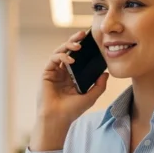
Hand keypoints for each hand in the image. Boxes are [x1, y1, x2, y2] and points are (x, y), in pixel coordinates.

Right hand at [31, 31, 109, 150]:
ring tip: (78, 45)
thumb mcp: (91, 96)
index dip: (84, 49)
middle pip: (69, 51)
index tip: (92, 41)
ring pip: (60, 52)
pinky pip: (54, 59)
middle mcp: (63, 72)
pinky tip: (71, 59)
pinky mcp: (47, 73)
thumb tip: (106, 73)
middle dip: (75, 41)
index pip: (79, 58)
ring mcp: (54, 72)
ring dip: (68, 45)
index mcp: (73, 76)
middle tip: (83, 34)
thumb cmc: (72, 110)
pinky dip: (62, 56)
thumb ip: (99, 85)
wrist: (58, 118)